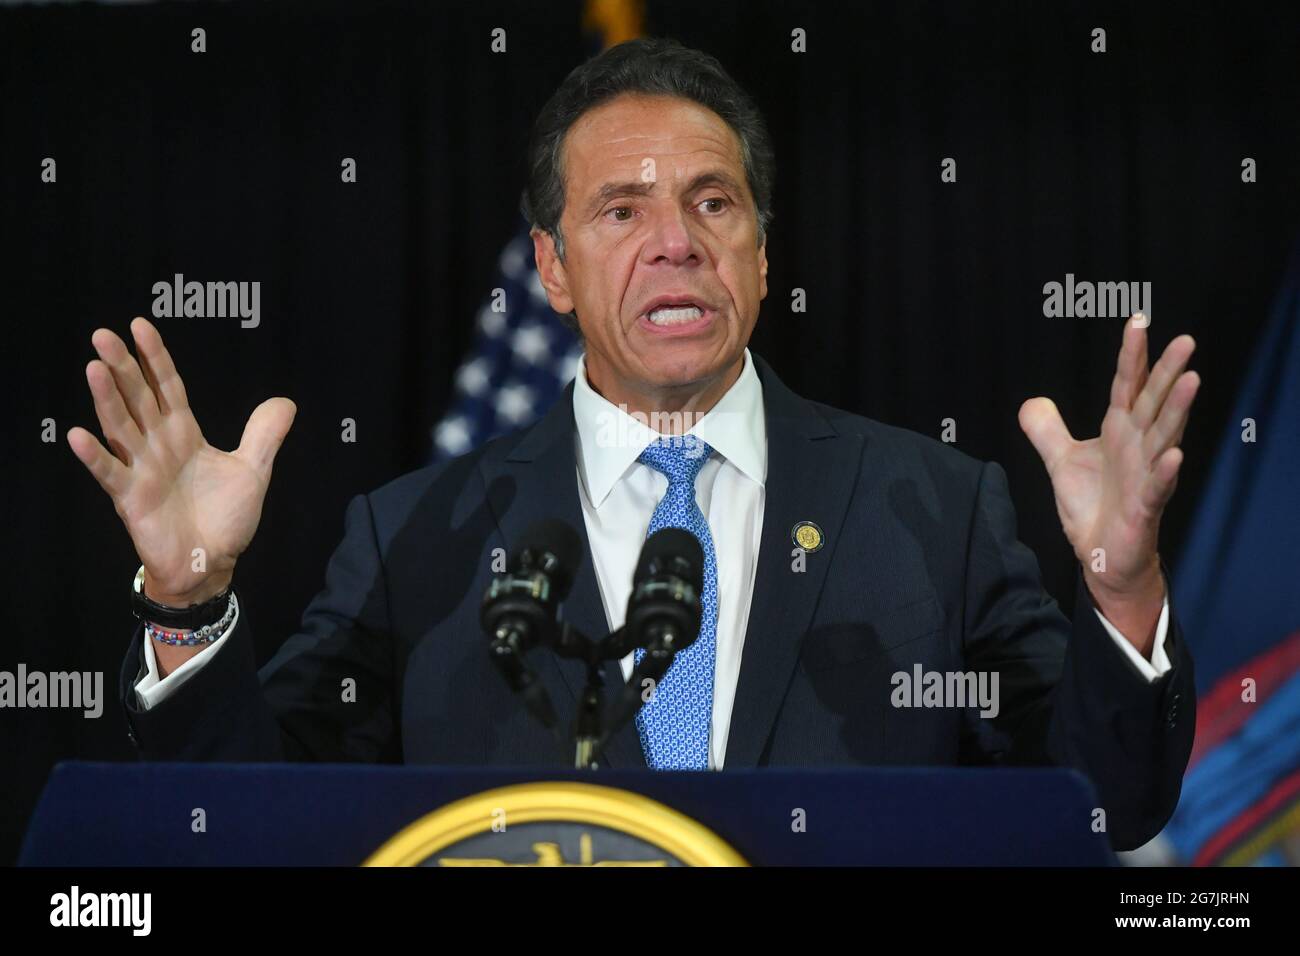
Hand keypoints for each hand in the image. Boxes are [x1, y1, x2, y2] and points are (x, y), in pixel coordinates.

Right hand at [67, 317, 295, 605]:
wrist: (211, 562)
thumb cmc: (225, 519)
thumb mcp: (253, 471)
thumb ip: (265, 435)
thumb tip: (286, 401)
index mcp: (184, 434)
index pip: (167, 387)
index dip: (156, 357)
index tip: (140, 325)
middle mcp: (158, 446)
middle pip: (138, 398)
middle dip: (123, 367)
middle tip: (104, 334)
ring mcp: (142, 470)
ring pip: (120, 427)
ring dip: (106, 399)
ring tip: (94, 367)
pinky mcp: (132, 499)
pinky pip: (110, 473)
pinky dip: (95, 456)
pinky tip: (79, 435)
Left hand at [1018, 314, 1198, 650]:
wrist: (1100, 555)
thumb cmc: (1092, 506)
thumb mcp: (1060, 463)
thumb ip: (1047, 431)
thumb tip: (1031, 401)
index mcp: (1118, 432)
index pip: (1126, 386)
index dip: (1131, 356)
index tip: (1138, 322)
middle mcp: (1137, 447)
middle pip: (1152, 403)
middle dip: (1167, 372)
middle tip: (1186, 340)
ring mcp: (1145, 475)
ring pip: (1163, 436)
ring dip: (1176, 410)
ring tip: (1191, 380)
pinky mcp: (1144, 508)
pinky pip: (1156, 487)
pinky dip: (1164, 472)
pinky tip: (1173, 454)